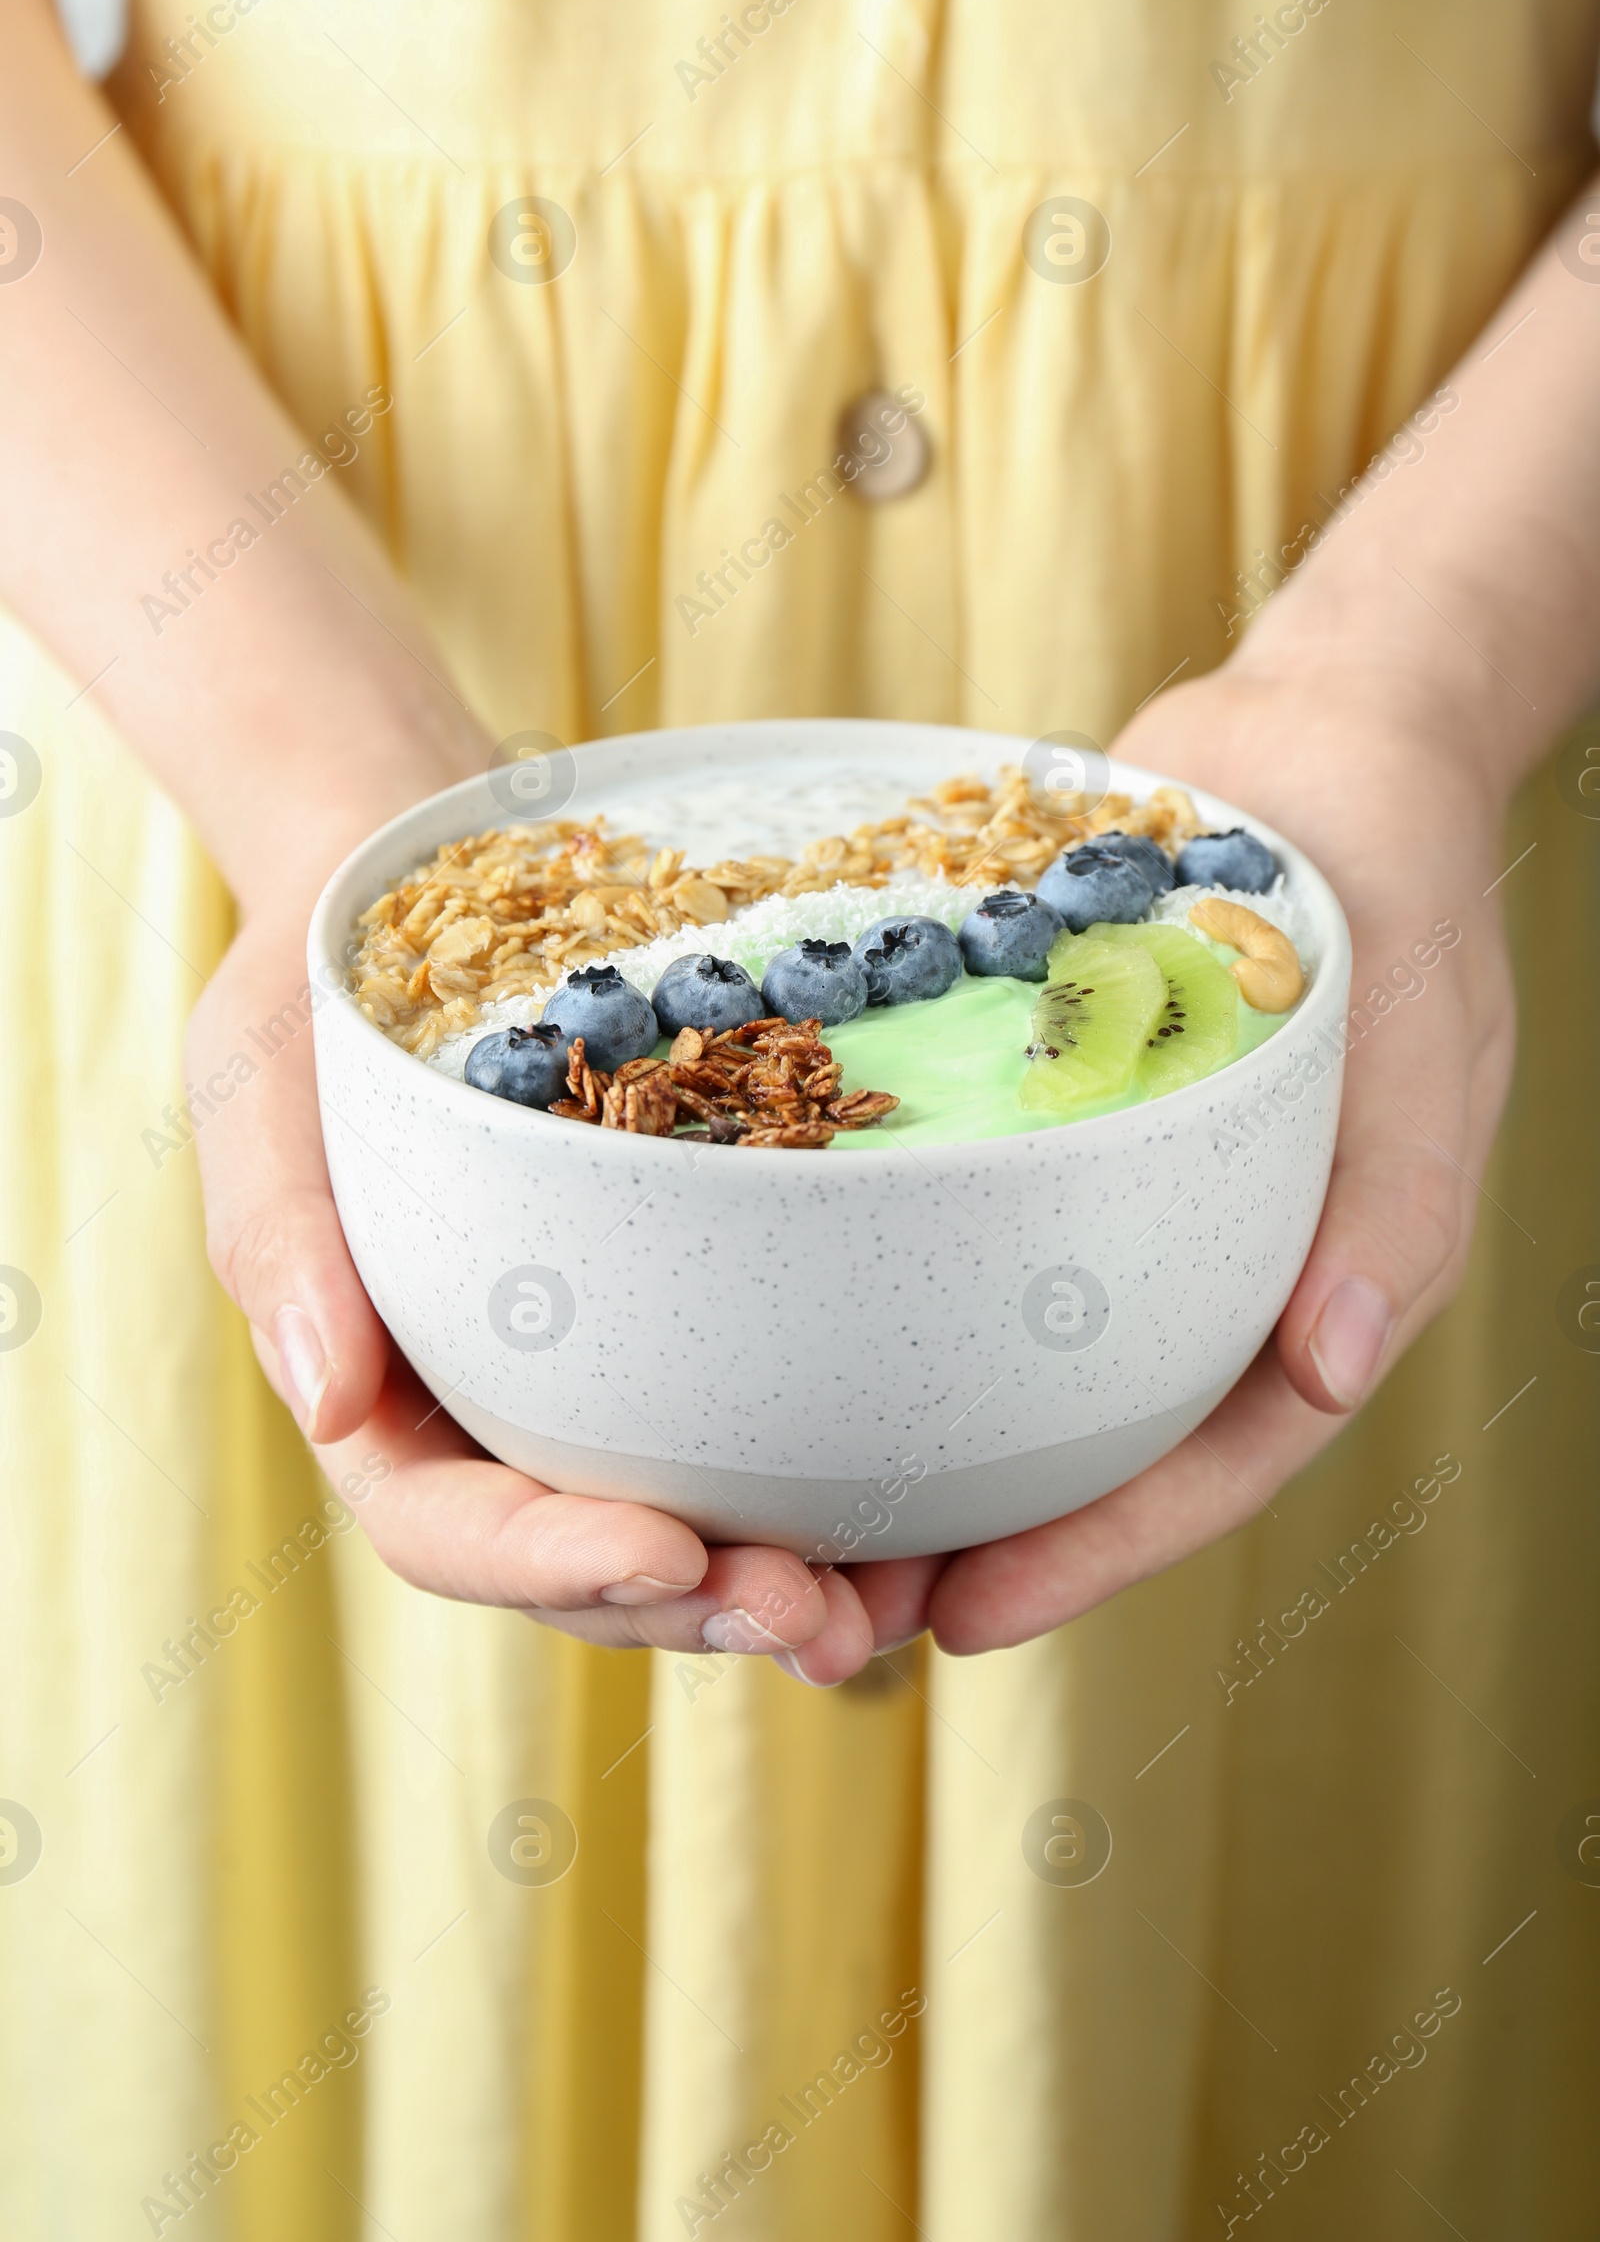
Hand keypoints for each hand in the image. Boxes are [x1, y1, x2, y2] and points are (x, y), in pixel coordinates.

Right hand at [188, 898, 876, 1680]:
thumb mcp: (258, 1090)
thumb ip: (284, 1241)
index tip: (667, 1551)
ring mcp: (595, 1394)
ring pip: (695, 1538)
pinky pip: (760, 1440)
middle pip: (595, 1571)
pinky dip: (840, 1492)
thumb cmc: (312, 1007)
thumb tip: (328, 1401)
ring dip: (796, 1589)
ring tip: (903, 1600)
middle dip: (704, 1610)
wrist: (409, 911)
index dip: (554, 1563)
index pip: (453, 1531)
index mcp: (383, 1407)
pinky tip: (935, 1515)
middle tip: (824, 1622)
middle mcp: (496, 1426)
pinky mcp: (684, 1334)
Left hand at [848, 647, 1516, 1655]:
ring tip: (777, 1514)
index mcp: (1303, 1288)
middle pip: (1079, 1440)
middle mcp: (1195, 1265)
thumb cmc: (1395, 895)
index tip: (963, 1620)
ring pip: (1003, 1353)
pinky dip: (878, 1281)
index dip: (1092, 1552)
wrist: (1313, 737)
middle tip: (825, 1613)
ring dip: (904, 1438)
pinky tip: (773, 1315)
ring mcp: (1110, 1198)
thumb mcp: (1426, 1044)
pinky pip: (954, 1221)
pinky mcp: (1032, 1113)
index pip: (1203, 1460)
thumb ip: (1392, 1205)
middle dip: (965, 1537)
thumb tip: (1339, 1368)